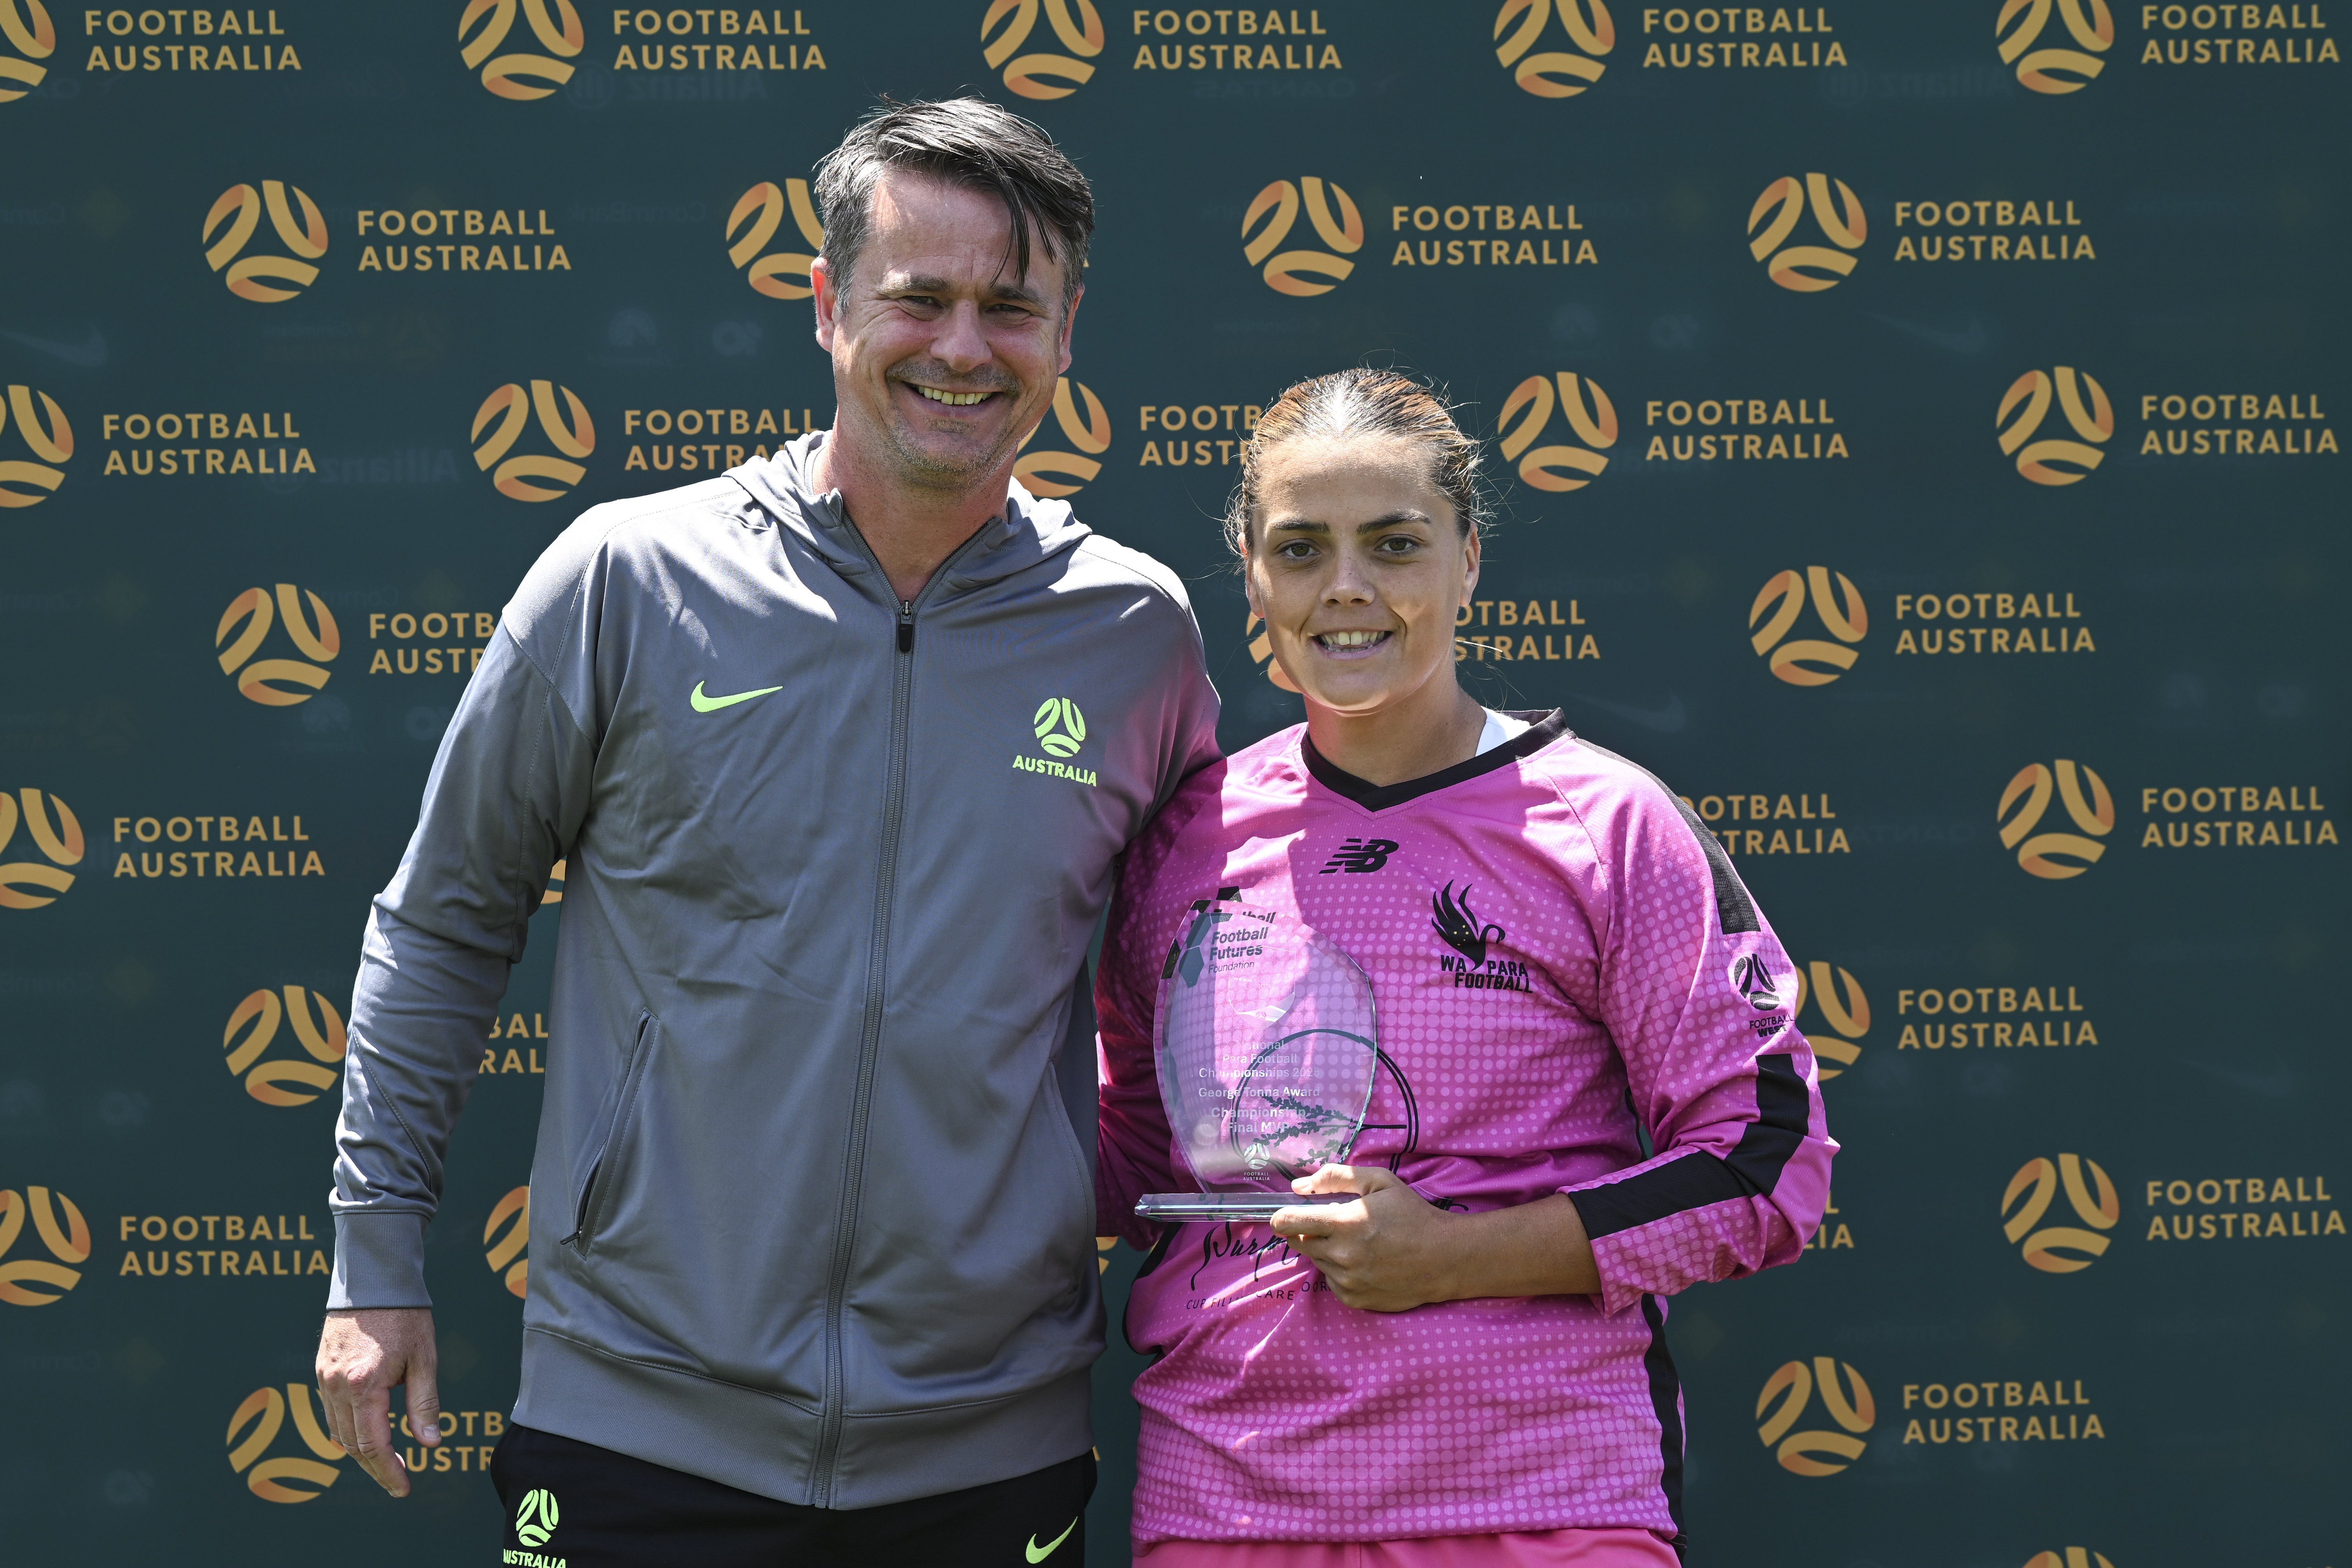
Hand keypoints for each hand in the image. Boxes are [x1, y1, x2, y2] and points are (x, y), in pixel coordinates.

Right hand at [315, 1308, 439, 1496]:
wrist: (374, 1278)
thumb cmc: (405, 1316)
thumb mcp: (424, 1360)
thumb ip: (424, 1404)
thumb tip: (431, 1444)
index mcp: (364, 1385)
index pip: (372, 1445)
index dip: (388, 1471)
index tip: (403, 1488)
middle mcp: (337, 1385)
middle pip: (351, 1444)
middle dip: (375, 1467)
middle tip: (398, 1481)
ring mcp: (324, 1377)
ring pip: (337, 1431)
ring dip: (359, 1451)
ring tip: (387, 1461)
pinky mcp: (320, 1369)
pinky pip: (329, 1411)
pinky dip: (347, 1428)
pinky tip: (367, 1432)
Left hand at [1269, 1165, 1462, 1312]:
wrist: (1445, 1257)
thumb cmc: (1412, 1214)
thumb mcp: (1379, 1181)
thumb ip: (1335, 1177)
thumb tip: (1298, 1186)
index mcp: (1345, 1223)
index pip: (1289, 1223)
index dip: (1281, 1217)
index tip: (1283, 1215)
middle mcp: (1342, 1255)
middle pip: (1298, 1243)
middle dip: (1305, 1232)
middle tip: (1329, 1224)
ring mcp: (1348, 1281)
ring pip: (1316, 1262)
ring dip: (1325, 1250)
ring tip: (1354, 1242)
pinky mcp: (1355, 1299)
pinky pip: (1332, 1282)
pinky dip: (1339, 1271)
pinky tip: (1363, 1261)